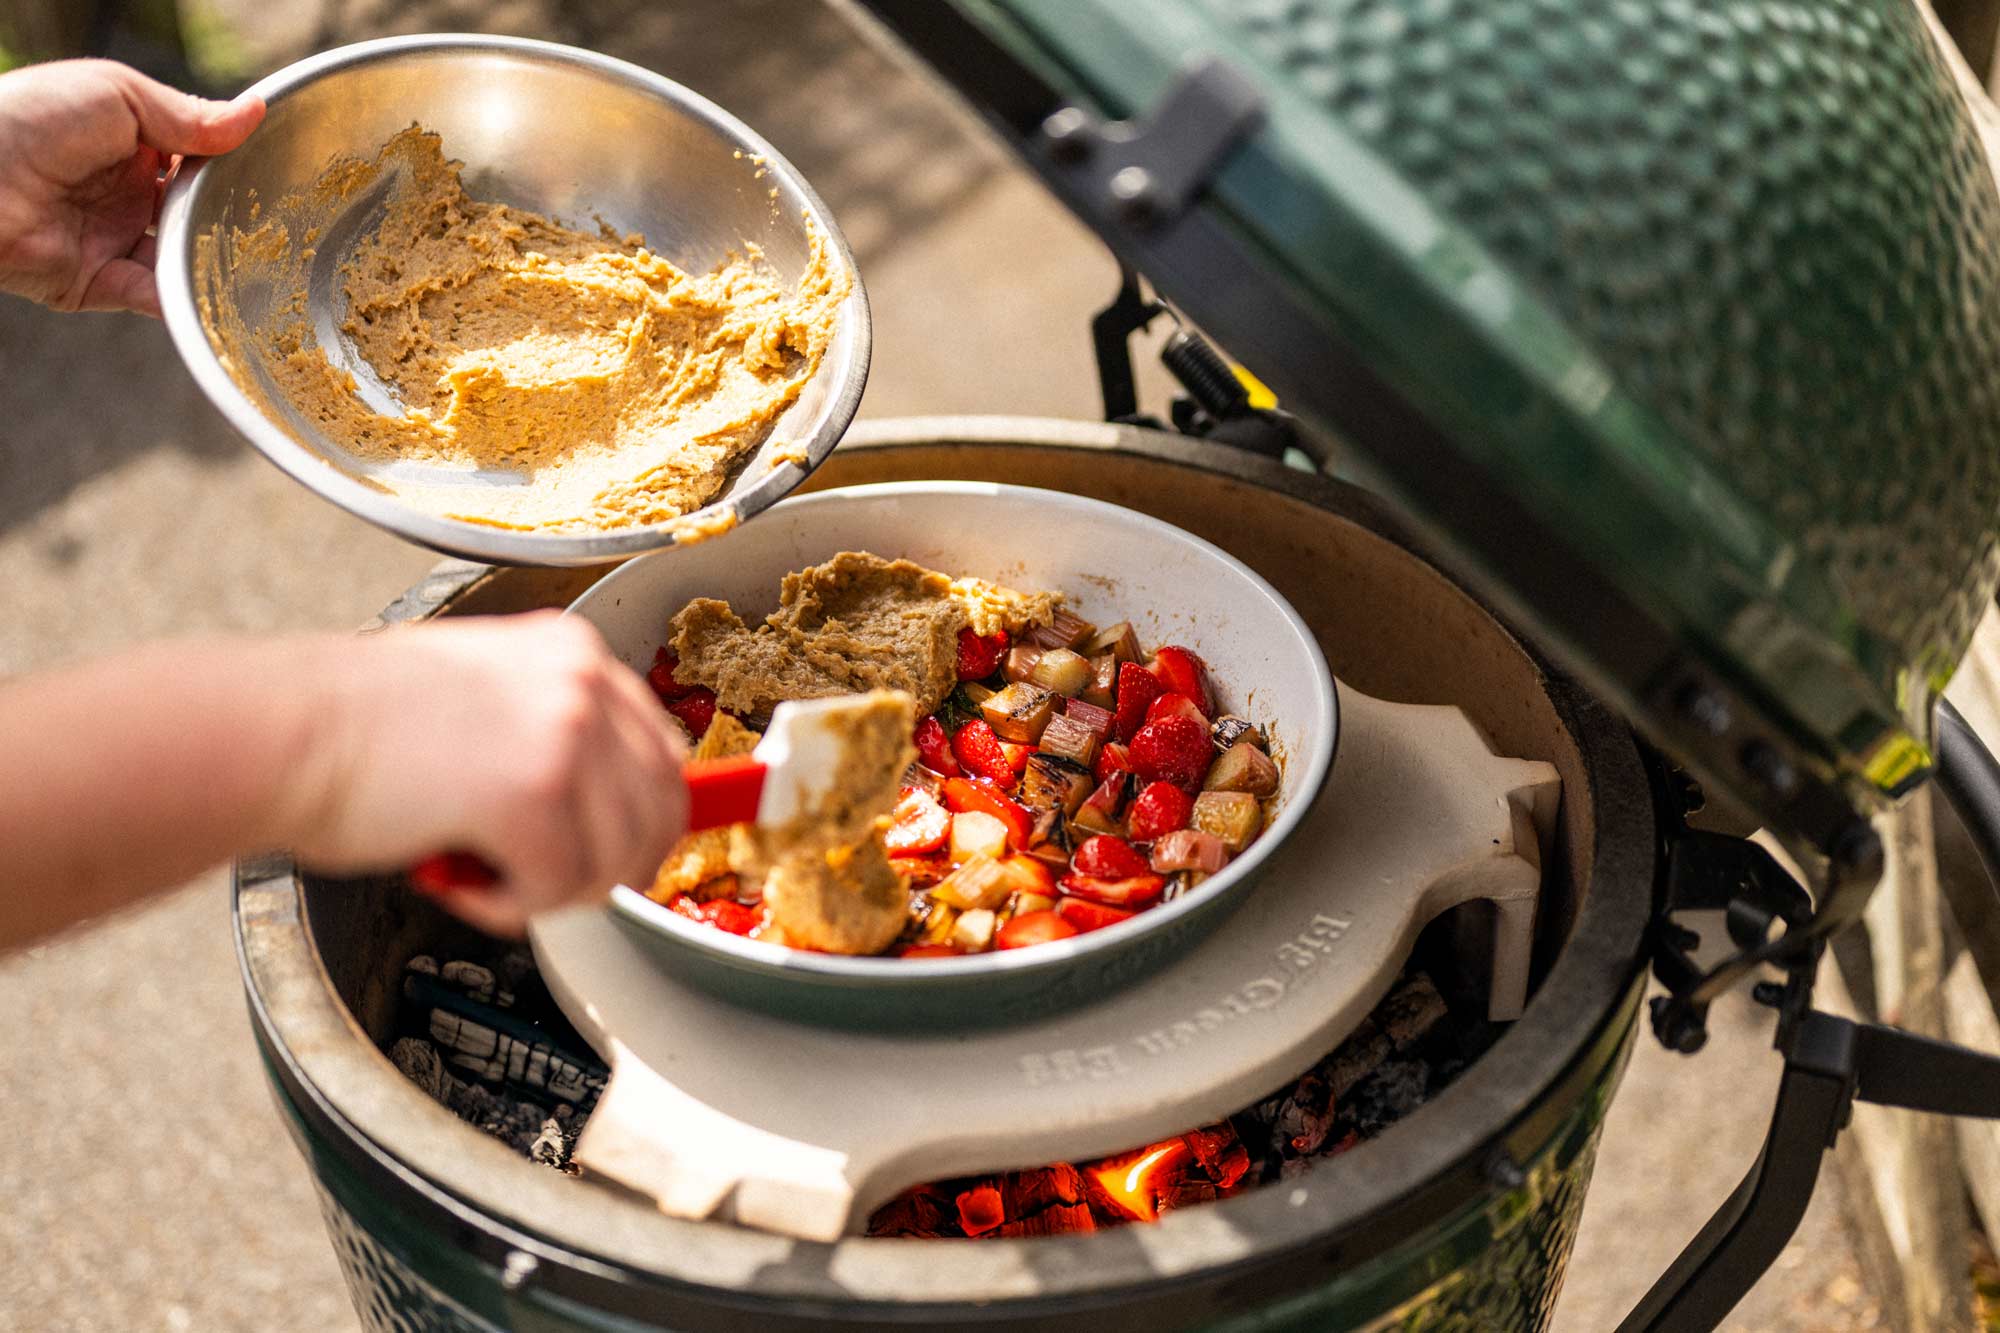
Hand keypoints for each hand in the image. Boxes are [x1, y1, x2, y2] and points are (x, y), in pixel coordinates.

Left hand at [0, 59, 262, 316]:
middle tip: (274, 222)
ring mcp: (113, 240)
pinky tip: (212, 294)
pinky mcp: (97, 284)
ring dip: (213, 262)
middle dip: (233, 219)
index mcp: (131, 144)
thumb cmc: (28, 118)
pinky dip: (183, 300)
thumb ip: (188, 115)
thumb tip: (255, 114)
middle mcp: (125, 194)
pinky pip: (153, 298)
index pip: (199, 160)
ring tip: (252, 263)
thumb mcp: (117, 95)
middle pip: (198, 214)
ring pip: (183, 260)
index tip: (276, 171)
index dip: (234, 167)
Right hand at [293, 613, 689, 936]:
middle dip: (606, 868)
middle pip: (660, 813)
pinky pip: (560, 886)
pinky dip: (509, 905)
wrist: (280, 732)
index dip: (639, 824)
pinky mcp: (535, 793)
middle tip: (541, 880)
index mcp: (574, 653)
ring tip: (482, 870)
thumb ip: (551, 735)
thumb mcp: (484, 698)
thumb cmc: (355, 727)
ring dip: (553, 889)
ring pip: (617, 860)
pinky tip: (457, 873)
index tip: (608, 856)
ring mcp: (565, 733)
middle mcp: (582, 683)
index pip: (662, 757)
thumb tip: (606, 808)